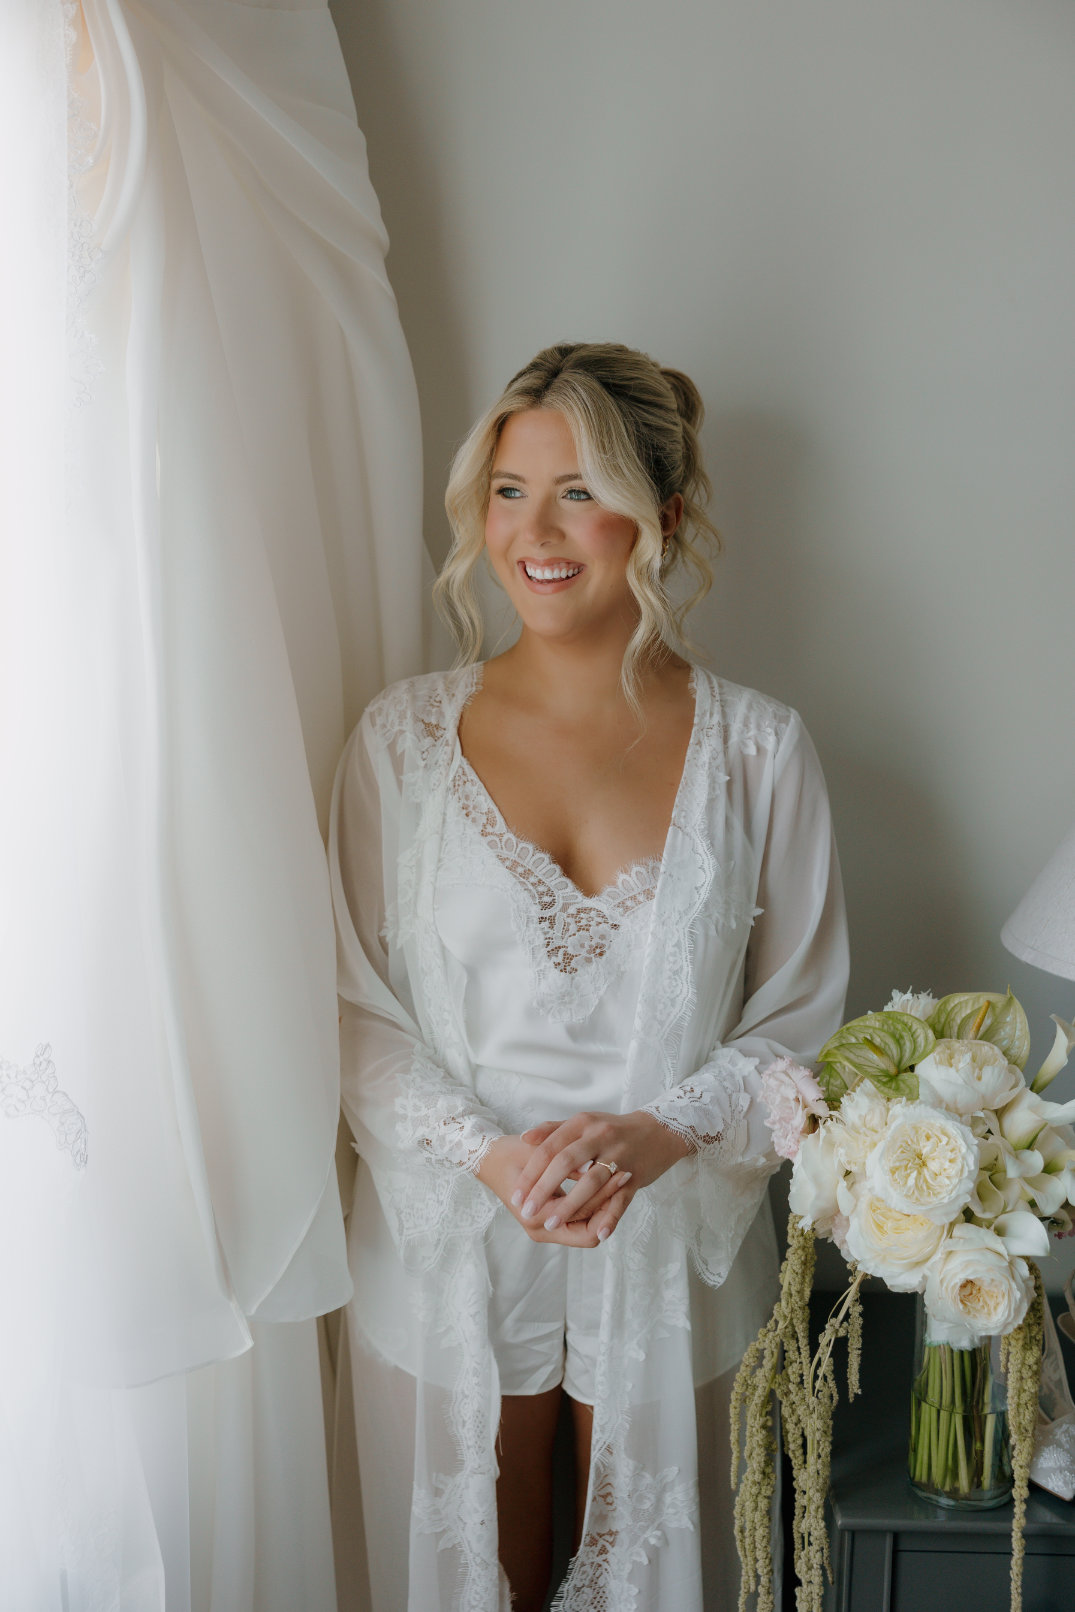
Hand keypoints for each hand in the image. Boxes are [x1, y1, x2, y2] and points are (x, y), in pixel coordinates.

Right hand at [475, 1134, 627, 1246]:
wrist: (489, 1158)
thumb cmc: (509, 1153)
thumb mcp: (537, 1153)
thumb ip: (564, 1165)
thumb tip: (593, 1167)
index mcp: (536, 1217)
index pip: (583, 1219)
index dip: (604, 1198)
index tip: (620, 1172)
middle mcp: (542, 1229)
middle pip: (589, 1229)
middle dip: (609, 1204)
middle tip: (626, 1175)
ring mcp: (546, 1226)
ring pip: (587, 1226)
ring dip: (604, 1204)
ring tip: (622, 1176)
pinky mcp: (550, 1218)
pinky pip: (580, 1219)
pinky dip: (595, 1204)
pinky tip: (608, 1182)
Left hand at [511, 1110, 692, 1241]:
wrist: (659, 1130)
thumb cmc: (612, 1129)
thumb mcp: (583, 1122)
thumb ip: (553, 1130)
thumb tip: (525, 1138)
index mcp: (582, 1124)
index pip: (549, 1149)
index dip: (531, 1172)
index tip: (516, 1194)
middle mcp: (599, 1136)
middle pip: (565, 1162)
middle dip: (543, 1189)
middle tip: (526, 1210)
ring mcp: (619, 1155)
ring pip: (590, 1182)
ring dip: (569, 1205)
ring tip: (550, 1224)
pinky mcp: (635, 1174)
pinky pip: (621, 1198)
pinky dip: (610, 1216)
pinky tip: (599, 1233)